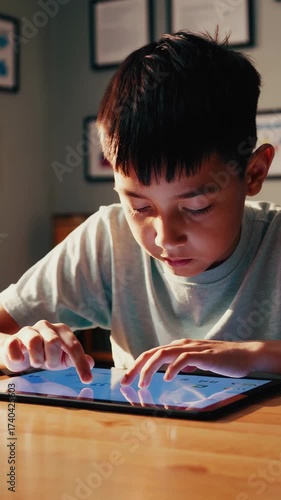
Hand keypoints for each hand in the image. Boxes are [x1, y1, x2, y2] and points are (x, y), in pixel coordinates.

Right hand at [0, 320, 93, 382]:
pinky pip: (13, 344)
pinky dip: (17, 355)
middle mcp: (46, 326)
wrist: (20, 351)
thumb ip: (76, 359)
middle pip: (54, 342)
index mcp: (62, 330)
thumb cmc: (45, 353)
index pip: (74, 346)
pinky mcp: (13, 338)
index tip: (87, 380)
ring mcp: (29, 330)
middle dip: (52, 360)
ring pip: (34, 342)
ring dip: (37, 359)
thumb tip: (91, 363)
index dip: (81, 364)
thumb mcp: (63, 358)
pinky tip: (20, 360)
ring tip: (36, 362)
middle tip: (48, 364)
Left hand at [121, 339, 262, 387]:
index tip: (127, 379)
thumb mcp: (198, 362)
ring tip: (142, 383)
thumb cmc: (222, 360)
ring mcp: (192, 348)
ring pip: (163, 354)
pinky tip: (167, 378)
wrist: (245, 355)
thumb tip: (171, 371)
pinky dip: (173, 368)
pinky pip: (183, 359)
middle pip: (153, 353)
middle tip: (126, 382)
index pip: (153, 353)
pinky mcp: (203, 354)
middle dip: (137, 367)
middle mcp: (182, 345)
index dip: (138, 365)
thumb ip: (184, 363)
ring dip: (150, 369)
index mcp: (179, 346)